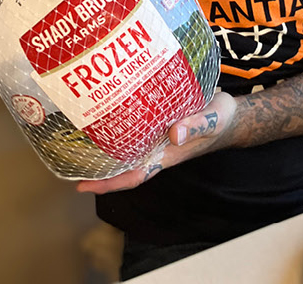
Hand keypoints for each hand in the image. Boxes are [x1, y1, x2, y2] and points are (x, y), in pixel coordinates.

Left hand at [76, 92, 237, 194]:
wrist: (233, 116)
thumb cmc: (222, 119)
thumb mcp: (213, 119)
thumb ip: (196, 125)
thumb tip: (174, 134)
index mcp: (168, 155)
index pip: (133, 175)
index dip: (109, 183)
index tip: (83, 186)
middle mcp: (159, 151)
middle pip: (123, 168)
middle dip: (98, 171)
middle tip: (69, 167)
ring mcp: (159, 141)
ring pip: (127, 153)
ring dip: (105, 153)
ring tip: (78, 148)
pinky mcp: (161, 127)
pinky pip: (135, 135)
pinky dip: (119, 134)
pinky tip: (106, 125)